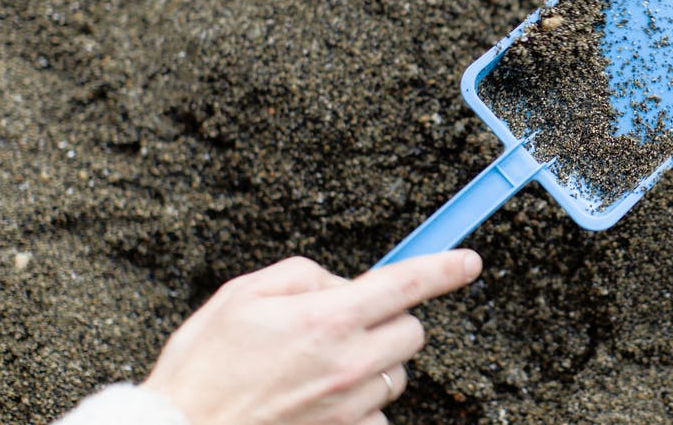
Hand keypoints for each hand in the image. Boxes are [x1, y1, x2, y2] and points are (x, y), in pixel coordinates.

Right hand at [141, 251, 481, 424]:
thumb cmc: (204, 365)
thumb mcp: (244, 293)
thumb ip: (304, 276)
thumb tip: (341, 283)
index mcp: (327, 318)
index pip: (407, 283)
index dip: (445, 268)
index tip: (468, 262)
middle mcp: (349, 363)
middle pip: (411, 331)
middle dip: (389, 319)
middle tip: (346, 322)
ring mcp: (351, 405)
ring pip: (398, 372)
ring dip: (376, 361)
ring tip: (324, 364)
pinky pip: (379, 411)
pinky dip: (362, 401)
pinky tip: (325, 396)